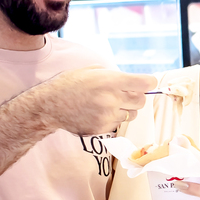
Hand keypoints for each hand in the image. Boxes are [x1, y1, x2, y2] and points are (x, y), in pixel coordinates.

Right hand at [35, 67, 159, 134]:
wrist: (50, 105)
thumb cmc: (70, 84)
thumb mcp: (92, 71)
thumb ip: (114, 75)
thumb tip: (132, 81)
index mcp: (111, 81)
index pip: (145, 83)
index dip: (149, 82)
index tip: (146, 83)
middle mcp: (112, 99)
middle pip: (142, 101)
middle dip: (137, 96)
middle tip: (126, 94)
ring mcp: (108, 116)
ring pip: (131, 114)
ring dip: (125, 109)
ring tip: (108, 103)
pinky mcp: (102, 128)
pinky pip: (117, 124)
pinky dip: (113, 119)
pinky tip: (98, 112)